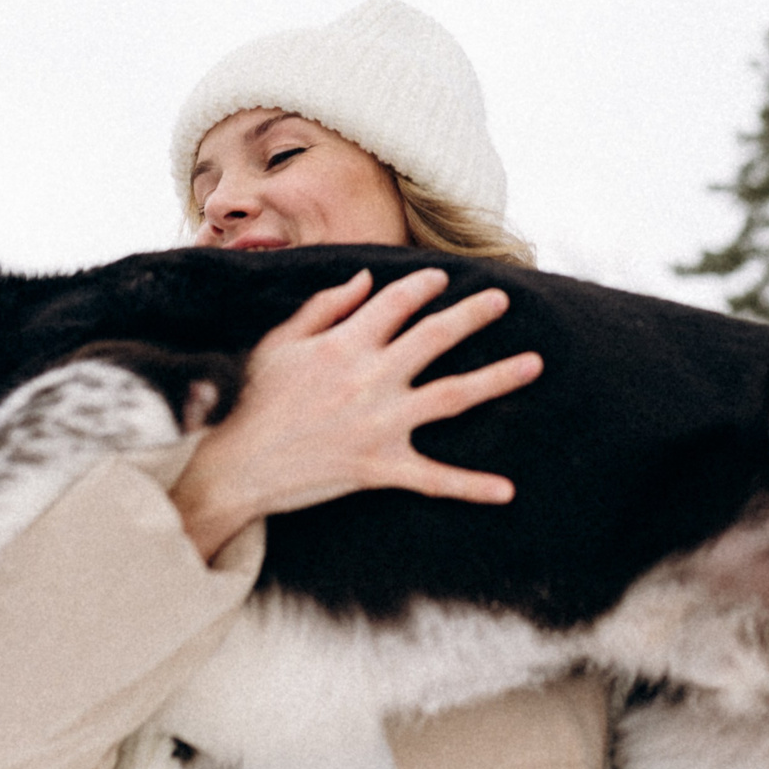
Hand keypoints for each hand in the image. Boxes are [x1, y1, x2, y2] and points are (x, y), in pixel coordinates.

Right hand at [170, 268, 541, 561]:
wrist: (234, 466)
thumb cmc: (252, 401)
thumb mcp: (279, 343)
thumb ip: (325, 307)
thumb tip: (367, 279)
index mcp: (344, 343)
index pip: (395, 302)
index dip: (423, 285)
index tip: (442, 277)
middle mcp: (369, 377)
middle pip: (434, 337)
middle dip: (472, 315)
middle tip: (503, 300)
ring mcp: (380, 423)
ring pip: (452, 395)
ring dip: (497, 379)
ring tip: (534, 364)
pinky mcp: (381, 467)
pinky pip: (434, 478)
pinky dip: (471, 487)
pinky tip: (507, 490)